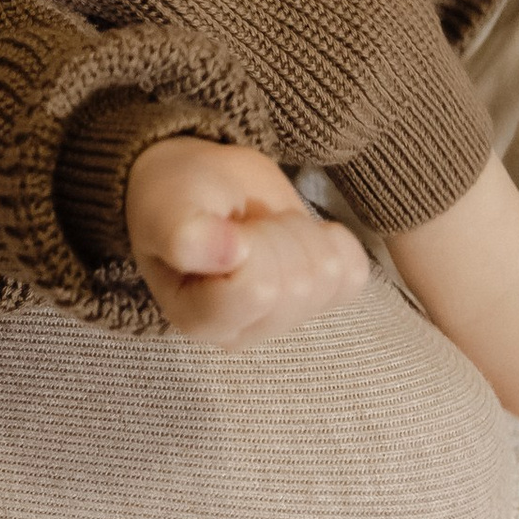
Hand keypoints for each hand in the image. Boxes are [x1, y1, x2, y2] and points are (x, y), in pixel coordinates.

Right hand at [127, 136, 370, 346]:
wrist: (201, 187)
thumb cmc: (174, 198)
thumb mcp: (164, 207)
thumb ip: (184, 234)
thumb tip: (232, 255)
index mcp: (198, 318)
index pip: (258, 291)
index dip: (250, 245)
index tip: (223, 228)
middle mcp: (242, 330)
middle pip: (297, 284)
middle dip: (275, 233)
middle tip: (242, 224)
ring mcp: (285, 319)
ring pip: (328, 276)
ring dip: (299, 233)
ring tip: (262, 227)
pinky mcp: (319, 300)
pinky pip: (354, 273)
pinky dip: (331, 240)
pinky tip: (296, 236)